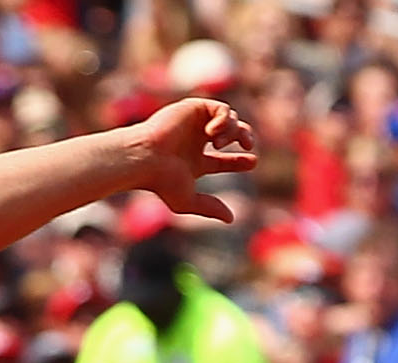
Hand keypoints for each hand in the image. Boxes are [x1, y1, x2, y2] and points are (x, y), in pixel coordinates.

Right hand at [128, 98, 257, 223]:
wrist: (145, 157)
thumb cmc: (160, 181)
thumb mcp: (188, 200)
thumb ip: (209, 208)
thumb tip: (231, 219)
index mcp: (196, 161)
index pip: (224, 160)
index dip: (240, 161)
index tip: (253, 162)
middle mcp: (196, 141)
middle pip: (232, 133)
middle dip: (244, 136)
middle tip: (248, 145)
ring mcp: (195, 124)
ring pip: (229, 119)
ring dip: (230, 131)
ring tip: (218, 144)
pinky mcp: (193, 108)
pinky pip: (221, 108)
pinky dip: (223, 120)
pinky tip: (212, 132)